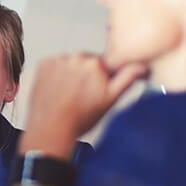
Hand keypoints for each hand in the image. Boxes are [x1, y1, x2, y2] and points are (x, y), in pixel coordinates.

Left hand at [24, 53, 146, 151]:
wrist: (51, 128)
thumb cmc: (79, 118)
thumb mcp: (110, 100)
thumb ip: (128, 78)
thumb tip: (142, 65)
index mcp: (96, 63)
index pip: (105, 64)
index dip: (102, 78)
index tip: (96, 89)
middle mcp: (77, 57)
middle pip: (86, 62)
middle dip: (86, 75)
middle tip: (82, 96)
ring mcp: (58, 60)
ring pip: (70, 63)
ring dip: (70, 74)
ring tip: (68, 95)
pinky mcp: (44, 64)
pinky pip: (54, 65)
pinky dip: (55, 74)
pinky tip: (57, 90)